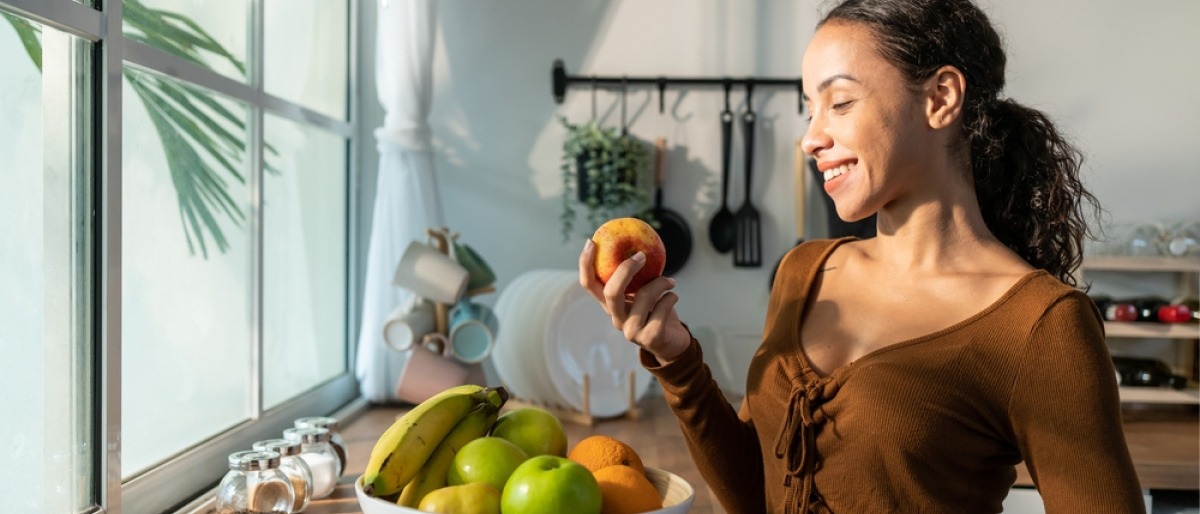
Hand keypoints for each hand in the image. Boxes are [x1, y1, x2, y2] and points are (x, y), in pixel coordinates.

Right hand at [578, 239, 690, 363]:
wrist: (673, 342)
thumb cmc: (657, 312)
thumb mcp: (643, 292)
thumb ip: (637, 277)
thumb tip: (637, 245)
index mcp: (610, 305)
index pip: (589, 285)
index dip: (585, 264)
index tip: (591, 242)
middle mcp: (616, 318)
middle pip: (611, 292)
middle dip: (626, 270)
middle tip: (642, 256)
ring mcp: (631, 331)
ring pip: (644, 297)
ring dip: (661, 283)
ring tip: (670, 281)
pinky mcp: (650, 338)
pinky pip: (661, 309)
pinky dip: (670, 298)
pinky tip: (673, 298)